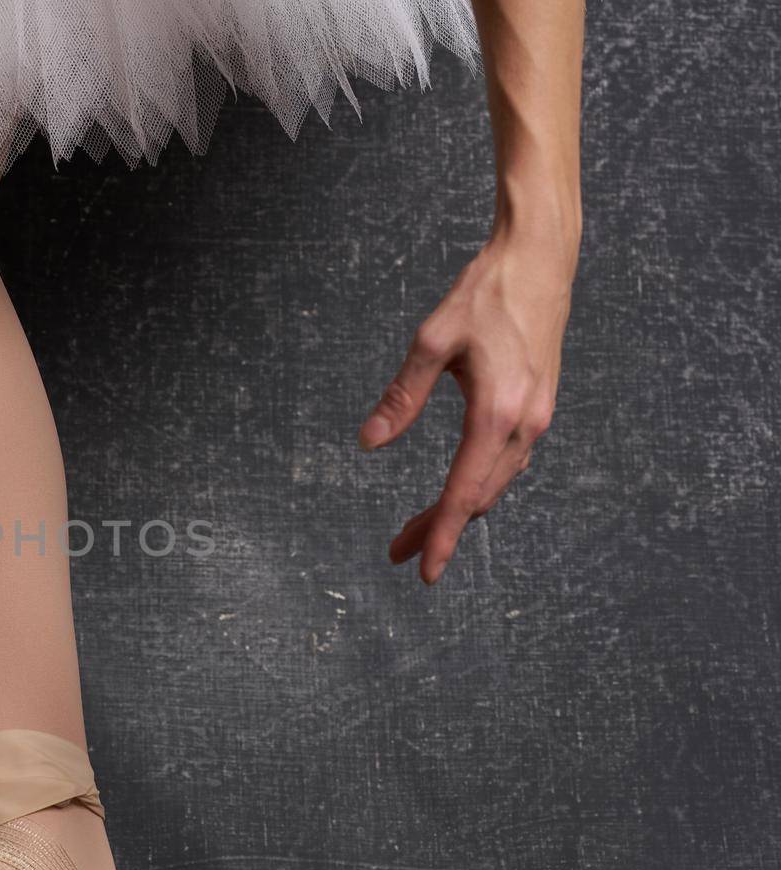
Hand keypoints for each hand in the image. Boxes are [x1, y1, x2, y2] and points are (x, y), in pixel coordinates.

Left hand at [359, 231, 573, 583]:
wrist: (540, 260)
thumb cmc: (485, 294)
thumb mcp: (433, 342)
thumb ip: (401, 397)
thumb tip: (368, 443)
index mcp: (497, 412)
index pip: (462, 492)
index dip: (439, 534)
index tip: (423, 571)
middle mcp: (525, 423)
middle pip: (478, 498)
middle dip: (438, 530)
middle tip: (397, 552)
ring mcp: (538, 416)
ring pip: (494, 484)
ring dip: (457, 511)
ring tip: (416, 529)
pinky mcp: (539, 406)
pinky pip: (507, 462)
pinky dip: (479, 485)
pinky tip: (456, 490)